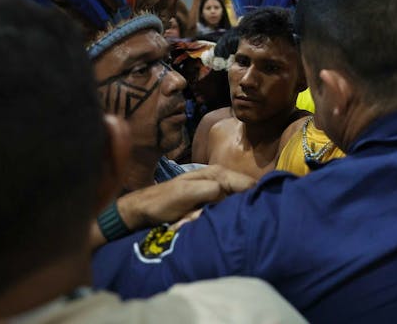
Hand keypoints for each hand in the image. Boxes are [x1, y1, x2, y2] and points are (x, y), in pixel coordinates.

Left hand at [116, 165, 255, 229]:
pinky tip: (204, 223)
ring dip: (224, 217)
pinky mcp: (211, 204)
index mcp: (218, 174)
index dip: (254, 197)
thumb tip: (229, 194)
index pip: (248, 183)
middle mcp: (221, 180)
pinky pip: (223, 211)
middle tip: (223, 222)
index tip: (254, 215)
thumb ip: (211, 190)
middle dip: (236, 210)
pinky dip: (216, 219)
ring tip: (204, 222)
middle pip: (244, 195)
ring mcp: (216, 192)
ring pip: (233, 206)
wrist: (142, 209)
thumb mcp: (187, 193)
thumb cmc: (162, 201)